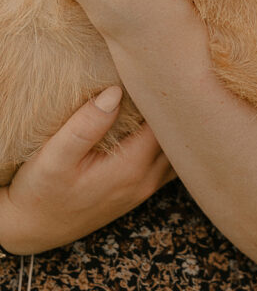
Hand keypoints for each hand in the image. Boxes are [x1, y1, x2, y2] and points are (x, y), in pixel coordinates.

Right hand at [0, 87, 174, 254]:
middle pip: (179, 137)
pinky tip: (153, 125)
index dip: (168, 95)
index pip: (168, 123)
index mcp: (132, 166)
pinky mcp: (138, 190)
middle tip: (164, 78)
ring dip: (174, 127)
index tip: (160, 73)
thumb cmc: (39, 191)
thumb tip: (115, 92)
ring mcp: (145, 187)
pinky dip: (168, 142)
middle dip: (176, 109)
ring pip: (177, 151)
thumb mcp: (54, 156)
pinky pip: (167, 162)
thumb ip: (86, 125)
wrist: (31, 230)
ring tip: (161, 98)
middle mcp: (146, 179)